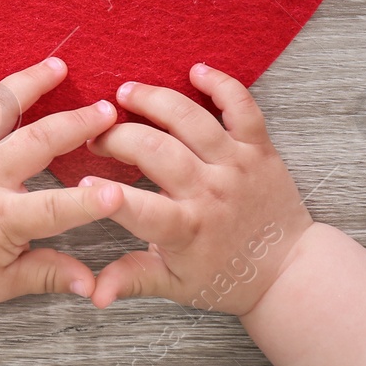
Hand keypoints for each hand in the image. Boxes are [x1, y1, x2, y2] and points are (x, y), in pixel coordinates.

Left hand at [0, 36, 124, 311]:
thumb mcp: (6, 283)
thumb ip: (51, 275)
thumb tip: (95, 286)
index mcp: (3, 217)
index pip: (58, 208)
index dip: (91, 201)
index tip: (120, 190)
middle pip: (35, 143)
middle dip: (75, 124)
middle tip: (106, 109)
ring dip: (27, 84)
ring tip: (57, 66)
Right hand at [84, 63, 314, 315]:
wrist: (287, 271)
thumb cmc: (224, 277)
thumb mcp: (173, 286)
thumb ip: (131, 279)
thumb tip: (93, 295)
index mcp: (185, 228)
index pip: (135, 207)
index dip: (100, 194)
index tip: (77, 181)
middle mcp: (210, 192)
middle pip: (155, 150)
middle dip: (117, 137)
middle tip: (97, 136)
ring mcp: (236, 165)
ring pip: (191, 119)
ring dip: (154, 100)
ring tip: (126, 94)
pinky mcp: (258, 149)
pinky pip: (242, 106)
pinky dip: (221, 83)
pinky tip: (195, 70)